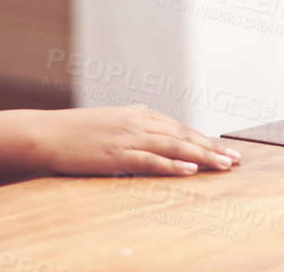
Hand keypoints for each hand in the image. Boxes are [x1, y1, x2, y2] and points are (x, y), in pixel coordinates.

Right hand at [34, 105, 242, 176]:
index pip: (180, 128)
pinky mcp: (117, 155)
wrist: (47, 133)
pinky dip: (172, 166)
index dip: (205, 140)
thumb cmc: (77, 133)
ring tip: (224, 166)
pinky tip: (190, 170)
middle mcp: (138, 121)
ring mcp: (128, 138)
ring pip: (174, 147)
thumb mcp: (112, 125)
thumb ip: (135, 131)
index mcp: (139, 113)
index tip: (225, 150)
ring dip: (202, 157)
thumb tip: (156, 142)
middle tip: (236, 159)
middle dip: (212, 148)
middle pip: (184, 136)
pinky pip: (151, 161)